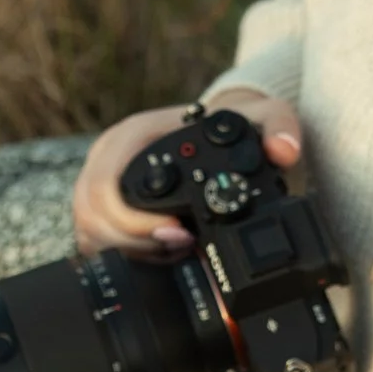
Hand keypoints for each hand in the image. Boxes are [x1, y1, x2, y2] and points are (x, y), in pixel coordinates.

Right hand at [69, 86, 306, 256]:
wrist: (215, 132)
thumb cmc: (231, 126)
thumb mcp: (263, 117)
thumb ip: (280, 128)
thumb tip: (283, 150)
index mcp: (132, 135)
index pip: (106, 184)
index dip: (134, 220)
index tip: (180, 233)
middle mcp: (108, 157)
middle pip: (91, 213)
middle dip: (135, 242)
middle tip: (180, 246)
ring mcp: (100, 183)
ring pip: (89, 231)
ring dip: (130, 250)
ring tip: (174, 250)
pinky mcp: (104, 208)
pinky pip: (95, 240)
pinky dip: (125, 253)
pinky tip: (161, 254)